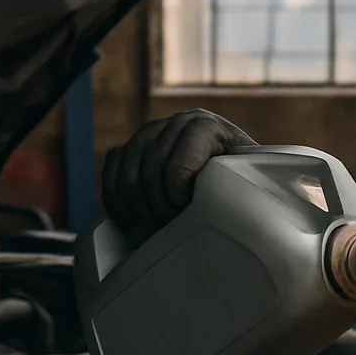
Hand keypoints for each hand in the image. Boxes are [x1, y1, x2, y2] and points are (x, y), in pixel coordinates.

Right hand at [102, 110, 255, 232]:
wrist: (228, 161)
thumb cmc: (240, 174)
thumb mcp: (245, 174)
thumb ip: (238, 182)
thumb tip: (231, 215)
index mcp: (204, 126)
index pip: (176, 167)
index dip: (178, 198)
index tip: (188, 213)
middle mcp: (172, 123)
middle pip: (150, 174)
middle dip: (158, 209)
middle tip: (170, 231)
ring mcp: (146, 133)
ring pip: (126, 178)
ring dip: (138, 211)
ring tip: (155, 231)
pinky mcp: (128, 147)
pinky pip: (110, 177)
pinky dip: (117, 204)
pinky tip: (132, 223)